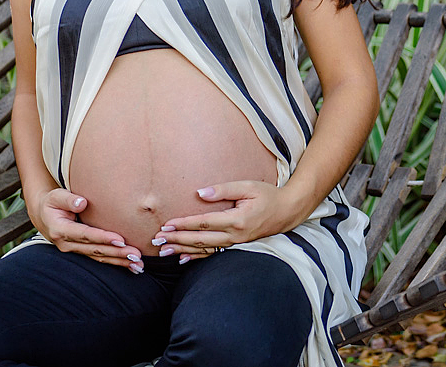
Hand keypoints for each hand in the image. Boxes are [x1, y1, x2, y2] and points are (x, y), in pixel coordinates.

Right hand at [34, 189, 145, 272]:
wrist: (44, 217)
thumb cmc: (53, 203)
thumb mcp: (56, 197)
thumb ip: (68, 199)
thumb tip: (82, 202)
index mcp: (61, 230)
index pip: (86, 235)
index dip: (103, 238)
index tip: (120, 240)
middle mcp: (67, 245)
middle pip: (95, 250)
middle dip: (117, 254)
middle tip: (136, 255)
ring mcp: (74, 251)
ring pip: (99, 258)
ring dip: (119, 262)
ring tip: (138, 264)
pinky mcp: (82, 252)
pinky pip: (100, 259)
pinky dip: (116, 263)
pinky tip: (131, 266)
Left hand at [155, 181, 296, 262]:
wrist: (287, 211)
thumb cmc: (268, 195)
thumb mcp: (248, 186)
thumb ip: (223, 189)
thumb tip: (200, 194)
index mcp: (237, 219)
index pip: (204, 223)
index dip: (184, 224)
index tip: (167, 225)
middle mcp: (235, 235)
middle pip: (201, 240)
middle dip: (177, 240)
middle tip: (158, 240)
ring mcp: (236, 243)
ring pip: (205, 249)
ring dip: (183, 250)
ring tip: (164, 251)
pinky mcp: (237, 245)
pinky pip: (214, 254)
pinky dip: (197, 257)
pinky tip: (183, 258)